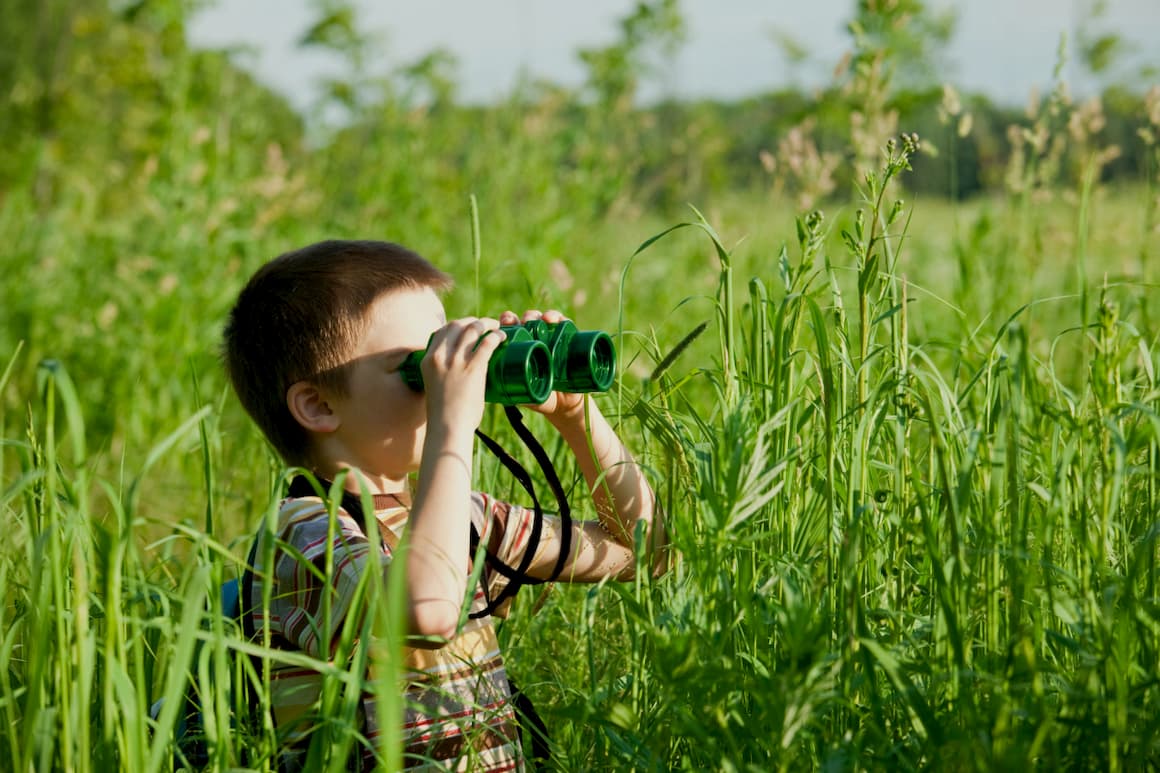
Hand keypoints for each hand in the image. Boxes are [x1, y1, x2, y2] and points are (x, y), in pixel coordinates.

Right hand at [421, 317, 505, 432]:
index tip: (467, 327)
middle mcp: (440, 356)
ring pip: (473, 329)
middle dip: (472, 321)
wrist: (448, 428)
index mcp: (428, 360)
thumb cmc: (444, 414)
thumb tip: (459, 375)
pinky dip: (496, 336)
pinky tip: (502, 336)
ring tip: (496, 327)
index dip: (457, 325)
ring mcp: (456, 361)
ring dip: (486, 324)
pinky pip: (487, 343)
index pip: (441, 331)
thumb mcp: (435, 387)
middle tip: (484, 325)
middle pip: (457, 325)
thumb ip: (443, 376)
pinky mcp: (473, 368)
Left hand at [499, 309, 586, 420]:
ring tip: (540, 319)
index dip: (506, 322)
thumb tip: (488, 386)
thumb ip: (507, 389)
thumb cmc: (539, 398)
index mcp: (521, 349)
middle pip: (527, 321)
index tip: (504, 322)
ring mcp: (552, 340)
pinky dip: (560, 319)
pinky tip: (555, 319)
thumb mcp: (520, 394)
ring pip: (543, 320)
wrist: (563, 406)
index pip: (512, 330)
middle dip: (523, 317)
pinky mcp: (568, 341)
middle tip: (521, 320)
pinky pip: (564, 325)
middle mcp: (536, 340)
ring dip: (539, 315)